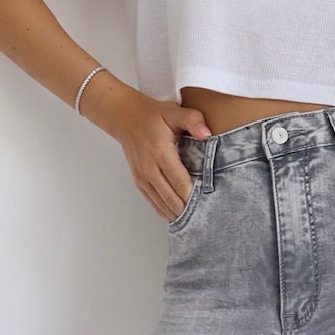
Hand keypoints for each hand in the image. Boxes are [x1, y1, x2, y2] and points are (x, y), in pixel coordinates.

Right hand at [89, 82, 212, 220]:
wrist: (125, 118)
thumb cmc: (153, 115)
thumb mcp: (174, 111)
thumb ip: (192, 120)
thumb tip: (207, 134)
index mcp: (160, 153)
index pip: (180, 182)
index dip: (194, 196)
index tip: (209, 204)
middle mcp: (149, 169)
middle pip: (171, 198)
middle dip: (189, 210)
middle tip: (208, 218)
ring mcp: (143, 177)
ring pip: (162, 204)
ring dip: (178, 214)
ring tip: (196, 222)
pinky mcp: (140, 182)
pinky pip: (154, 203)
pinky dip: (166, 212)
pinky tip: (178, 217)